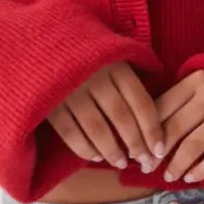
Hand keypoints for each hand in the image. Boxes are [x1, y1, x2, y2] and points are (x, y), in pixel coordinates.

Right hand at [47, 61, 165, 171]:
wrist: (43, 41)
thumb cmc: (86, 52)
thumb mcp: (111, 54)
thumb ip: (130, 76)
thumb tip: (155, 108)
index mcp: (116, 65)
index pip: (141, 102)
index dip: (152, 130)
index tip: (159, 151)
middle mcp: (96, 77)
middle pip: (122, 117)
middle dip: (136, 144)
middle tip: (144, 162)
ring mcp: (71, 90)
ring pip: (97, 129)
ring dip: (112, 151)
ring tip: (120, 162)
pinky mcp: (50, 103)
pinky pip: (70, 133)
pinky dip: (85, 149)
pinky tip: (95, 156)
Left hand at [154, 69, 203, 182]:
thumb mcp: (200, 83)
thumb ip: (178, 98)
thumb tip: (145, 132)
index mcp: (197, 79)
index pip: (163, 107)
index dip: (146, 131)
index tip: (137, 149)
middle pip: (175, 128)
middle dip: (157, 153)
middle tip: (147, 168)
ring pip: (194, 145)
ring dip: (177, 165)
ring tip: (169, 175)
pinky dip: (201, 170)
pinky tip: (190, 177)